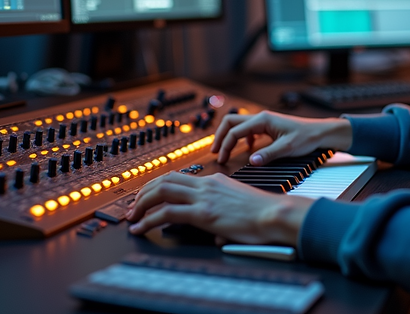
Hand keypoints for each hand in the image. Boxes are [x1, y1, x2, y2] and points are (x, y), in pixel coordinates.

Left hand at [126, 171, 313, 244]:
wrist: (276, 214)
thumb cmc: (264, 214)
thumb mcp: (238, 204)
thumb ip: (223, 211)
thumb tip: (216, 233)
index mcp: (215, 180)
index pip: (178, 177)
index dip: (157, 185)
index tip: (147, 196)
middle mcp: (207, 184)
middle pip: (164, 179)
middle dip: (143, 192)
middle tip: (133, 206)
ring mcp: (204, 197)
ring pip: (161, 191)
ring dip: (142, 203)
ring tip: (132, 216)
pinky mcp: (204, 213)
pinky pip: (167, 212)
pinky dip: (149, 219)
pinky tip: (141, 227)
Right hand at [212, 110, 352, 164]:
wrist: (322, 133)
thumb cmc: (307, 137)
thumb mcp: (287, 148)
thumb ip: (268, 154)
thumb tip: (251, 161)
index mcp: (263, 120)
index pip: (235, 131)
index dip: (225, 145)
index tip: (221, 158)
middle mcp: (262, 117)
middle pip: (232, 122)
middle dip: (221, 136)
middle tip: (216, 152)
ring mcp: (265, 121)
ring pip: (239, 125)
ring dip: (230, 136)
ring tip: (225, 150)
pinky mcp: (269, 126)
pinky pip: (250, 129)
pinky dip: (243, 138)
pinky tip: (248, 148)